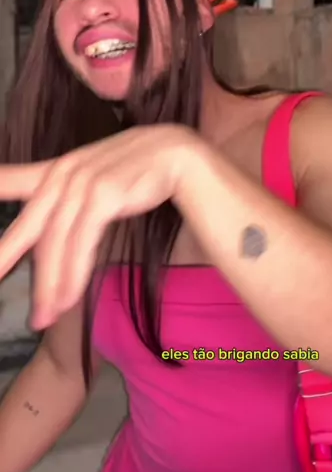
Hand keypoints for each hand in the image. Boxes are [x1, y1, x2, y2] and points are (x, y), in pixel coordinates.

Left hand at [0, 125, 194, 328]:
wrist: (175, 154)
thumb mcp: (93, 172)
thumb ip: (66, 190)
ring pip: (54, 244)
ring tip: (42, 318)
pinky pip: (81, 243)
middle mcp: (63, 173)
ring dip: (49, 286)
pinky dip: (73, 275)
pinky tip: (68, 299)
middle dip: (5, 260)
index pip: (10, 180)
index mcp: (56, 169)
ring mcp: (82, 182)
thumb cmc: (136, 167)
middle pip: (28, 227)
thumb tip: (52, 225)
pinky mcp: (102, 195)